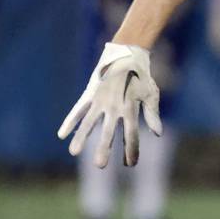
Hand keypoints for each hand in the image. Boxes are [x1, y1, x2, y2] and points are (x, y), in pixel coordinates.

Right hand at [59, 42, 161, 167]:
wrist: (126, 54)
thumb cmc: (141, 77)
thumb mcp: (151, 94)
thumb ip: (152, 114)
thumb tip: (158, 134)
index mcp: (131, 108)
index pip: (131, 134)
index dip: (131, 150)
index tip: (130, 163)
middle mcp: (114, 106)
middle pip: (108, 132)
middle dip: (104, 148)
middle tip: (100, 165)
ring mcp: (100, 100)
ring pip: (89, 122)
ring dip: (81, 137)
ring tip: (74, 152)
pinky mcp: (90, 94)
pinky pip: (78, 110)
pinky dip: (70, 121)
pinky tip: (62, 135)